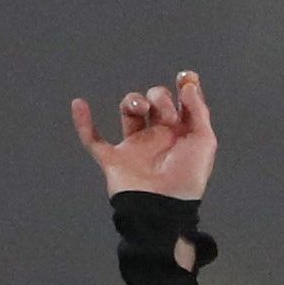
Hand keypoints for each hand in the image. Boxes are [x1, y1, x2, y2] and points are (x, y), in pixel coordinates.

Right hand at [71, 70, 216, 199]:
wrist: (163, 208)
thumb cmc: (188, 177)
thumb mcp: (204, 142)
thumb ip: (198, 111)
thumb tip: (188, 84)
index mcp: (181, 132)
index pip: (181, 102)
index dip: (183, 86)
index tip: (184, 76)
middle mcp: (158, 135)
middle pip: (155, 101)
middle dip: (160, 97)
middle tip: (165, 113)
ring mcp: (134, 146)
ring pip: (129, 111)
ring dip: (132, 100)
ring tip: (139, 105)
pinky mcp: (113, 158)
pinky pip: (93, 139)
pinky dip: (83, 123)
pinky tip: (79, 103)